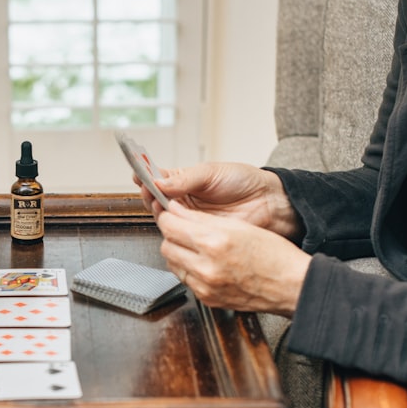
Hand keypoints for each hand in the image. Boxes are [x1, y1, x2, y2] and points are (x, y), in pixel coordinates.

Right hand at [136, 162, 301, 240]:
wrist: (268, 204)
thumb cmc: (244, 182)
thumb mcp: (212, 173)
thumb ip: (185, 178)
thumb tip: (160, 181)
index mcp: (184, 181)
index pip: (158, 179)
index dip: (146, 176)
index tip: (138, 174)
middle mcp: (183, 200)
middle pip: (156, 200)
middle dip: (149, 195)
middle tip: (149, 191)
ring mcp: (190, 218)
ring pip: (164, 218)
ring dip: (160, 212)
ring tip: (161, 204)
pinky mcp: (198, 235)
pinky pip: (180, 234)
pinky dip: (173, 229)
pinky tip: (173, 223)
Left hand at [157, 201, 310, 316]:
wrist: (290, 286)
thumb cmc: (273, 255)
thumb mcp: (238, 226)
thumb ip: (202, 219)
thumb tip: (177, 211)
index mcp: (214, 242)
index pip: (170, 225)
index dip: (169, 216)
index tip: (172, 212)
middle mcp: (206, 266)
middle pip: (167, 245)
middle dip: (172, 234)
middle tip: (183, 228)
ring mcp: (205, 286)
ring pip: (172, 263)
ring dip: (179, 252)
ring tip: (196, 246)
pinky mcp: (207, 298)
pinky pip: (185, 279)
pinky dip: (189, 269)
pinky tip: (203, 262)